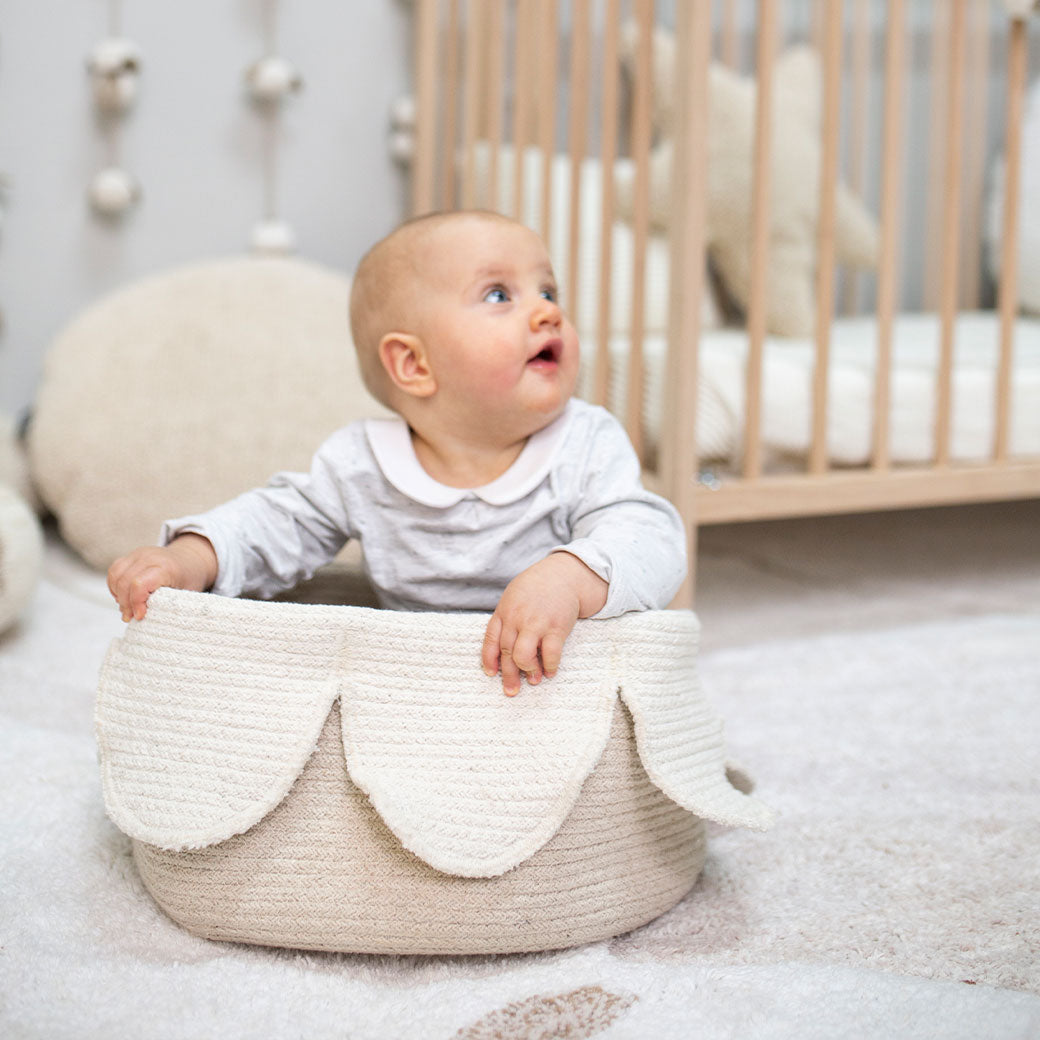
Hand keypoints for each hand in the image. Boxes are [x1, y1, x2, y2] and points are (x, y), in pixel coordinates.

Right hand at [107, 534, 217, 621]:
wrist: (190, 559)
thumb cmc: (188, 578)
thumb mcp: (185, 594)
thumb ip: (167, 606)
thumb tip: (148, 621)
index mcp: (165, 567)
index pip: (139, 584)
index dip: (135, 603)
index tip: (140, 616)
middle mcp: (150, 557)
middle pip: (124, 582)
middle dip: (125, 604)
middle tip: (130, 617)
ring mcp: (139, 554)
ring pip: (116, 575)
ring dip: (117, 595)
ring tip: (127, 607)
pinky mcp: (132, 555)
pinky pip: (115, 570)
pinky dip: (115, 585)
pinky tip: (123, 596)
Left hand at [482, 551, 607, 695]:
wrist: (563, 575)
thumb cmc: (537, 588)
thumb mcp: (514, 597)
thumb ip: (506, 619)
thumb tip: (503, 647)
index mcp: (504, 611)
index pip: (490, 640)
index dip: (489, 660)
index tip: (491, 674)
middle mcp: (517, 618)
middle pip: (506, 653)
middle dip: (508, 676)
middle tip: (511, 690)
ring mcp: (536, 623)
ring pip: (523, 656)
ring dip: (528, 672)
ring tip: (533, 680)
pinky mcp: (556, 628)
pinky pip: (550, 654)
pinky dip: (550, 667)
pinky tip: (550, 672)